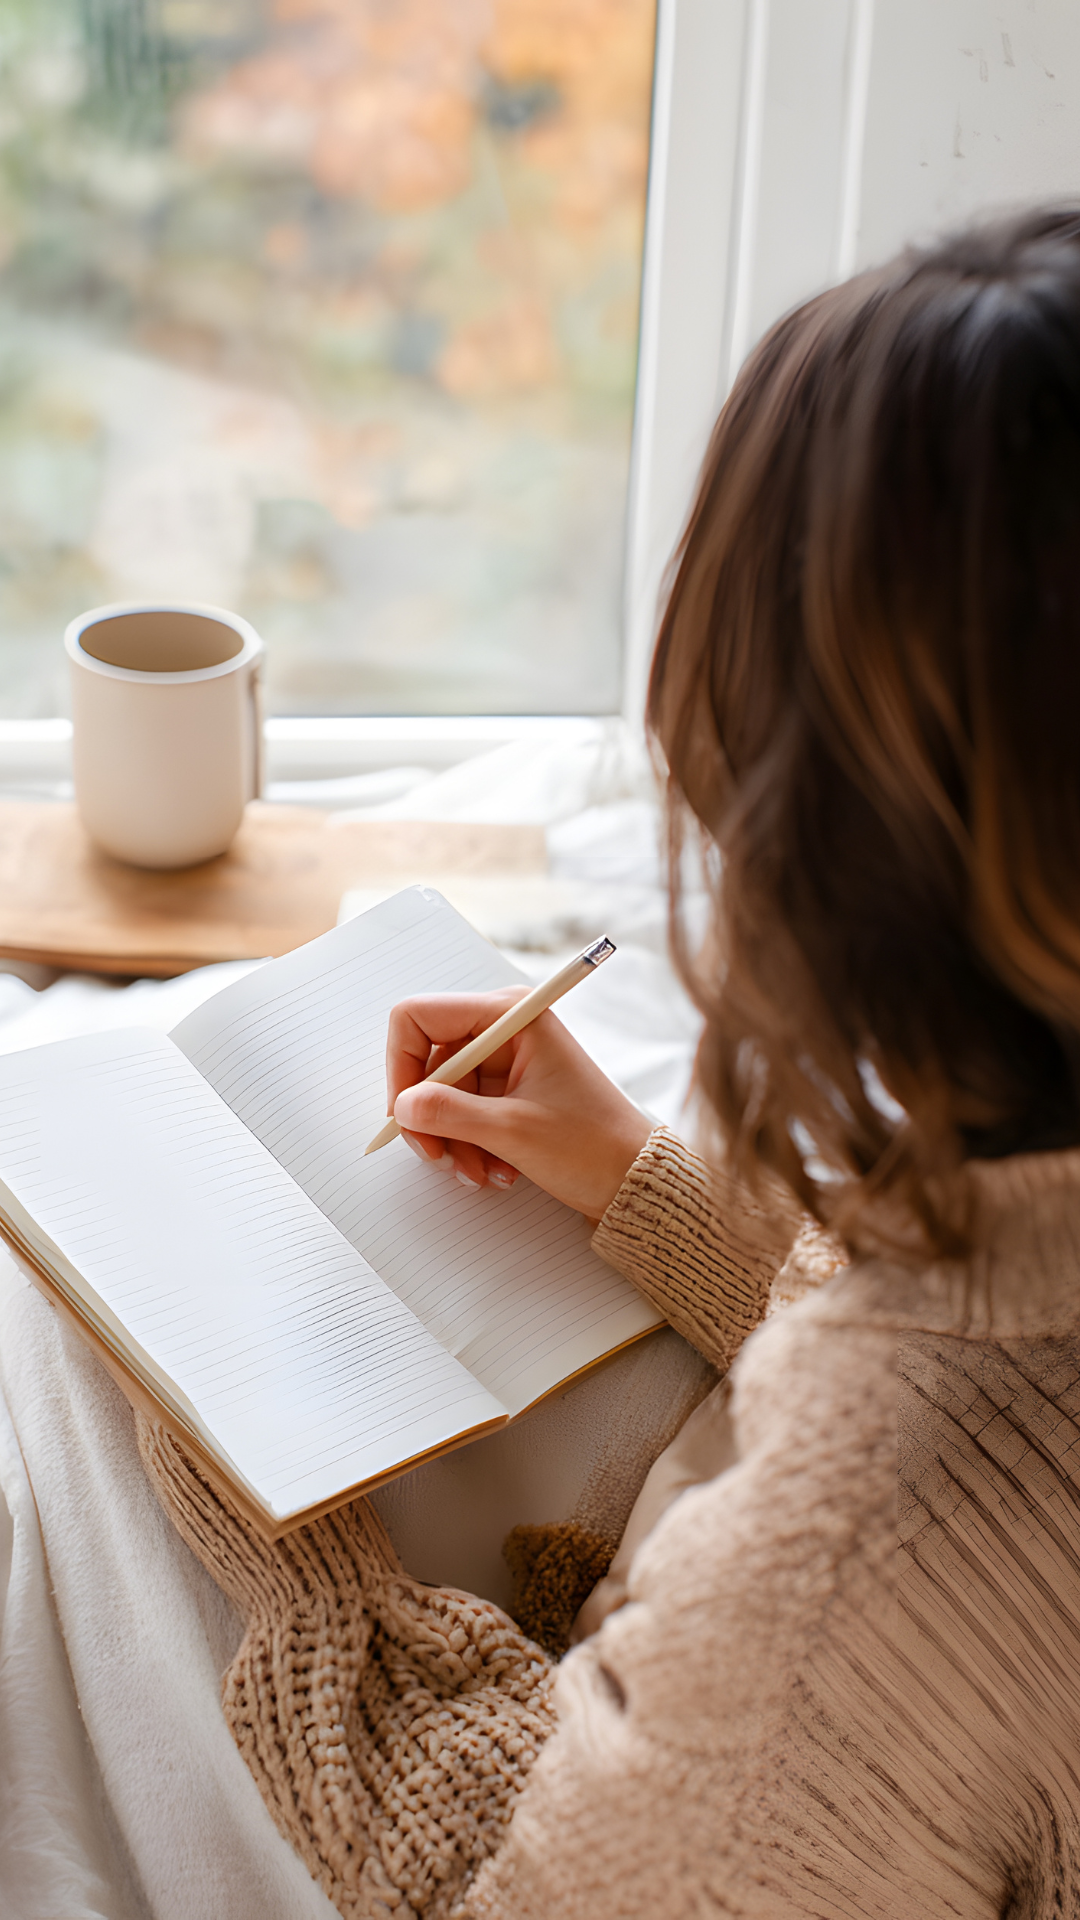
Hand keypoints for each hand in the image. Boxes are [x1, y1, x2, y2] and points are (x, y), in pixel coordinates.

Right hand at [386, 989, 652, 1220]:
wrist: (634, 1180)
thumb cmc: (593, 1145)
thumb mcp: (512, 1131)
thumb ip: (449, 1113)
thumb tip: (402, 1106)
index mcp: (511, 1016)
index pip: (420, 1016)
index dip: (402, 1064)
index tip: (404, 1111)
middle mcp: (505, 1030)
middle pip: (428, 1062)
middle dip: (430, 1115)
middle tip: (439, 1156)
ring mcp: (507, 1062)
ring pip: (442, 1095)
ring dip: (451, 1140)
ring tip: (479, 1173)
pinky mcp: (509, 1091)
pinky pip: (463, 1113)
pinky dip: (468, 1145)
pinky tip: (494, 1170)